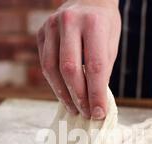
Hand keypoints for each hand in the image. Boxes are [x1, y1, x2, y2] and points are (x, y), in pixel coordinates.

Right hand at [37, 0, 120, 119]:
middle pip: (70, 69)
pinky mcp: (40, 32)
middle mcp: (69, 21)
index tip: (100, 113)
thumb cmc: (103, 24)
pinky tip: (64, 94)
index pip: (95, 66)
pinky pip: (45, 64)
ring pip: (52, 69)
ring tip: (74, 109)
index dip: (96, 94)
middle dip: (79, 97)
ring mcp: (50, 26)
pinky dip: (55, 83)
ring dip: (63, 94)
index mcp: (93, 23)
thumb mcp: (111, 43)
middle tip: (87, 114)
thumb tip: (95, 102)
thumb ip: (103, 70)